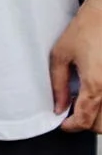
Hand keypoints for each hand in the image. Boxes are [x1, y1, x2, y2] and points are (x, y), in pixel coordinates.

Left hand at [50, 0, 101, 129]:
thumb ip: (57, 84)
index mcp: (96, 84)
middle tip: (74, 114)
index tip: (64, 124)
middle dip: (87, 124)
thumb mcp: (60, 55)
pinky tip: (96, 93)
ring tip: (85, 102)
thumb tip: (59, 106)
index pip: (85, 120)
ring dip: (99, 116)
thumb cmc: (86, 28)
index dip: (72, 126)